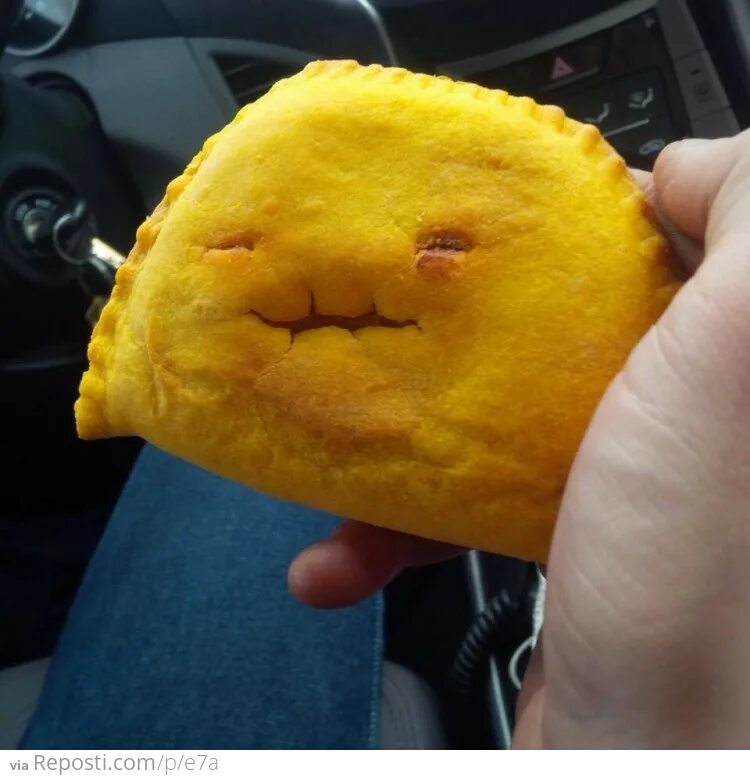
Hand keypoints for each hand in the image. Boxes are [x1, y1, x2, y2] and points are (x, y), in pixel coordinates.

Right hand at [288, 132, 749, 747]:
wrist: (644, 751)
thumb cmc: (696, 577)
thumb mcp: (739, 351)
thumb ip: (748, 216)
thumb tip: (681, 167)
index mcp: (717, 363)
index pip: (653, 246)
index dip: (576, 218)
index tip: (496, 221)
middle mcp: (678, 419)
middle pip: (554, 329)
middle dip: (461, 327)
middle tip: (390, 322)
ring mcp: (618, 486)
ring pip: (494, 418)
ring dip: (397, 440)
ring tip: (328, 460)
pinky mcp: (562, 546)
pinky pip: (467, 505)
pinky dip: (393, 531)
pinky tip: (339, 560)